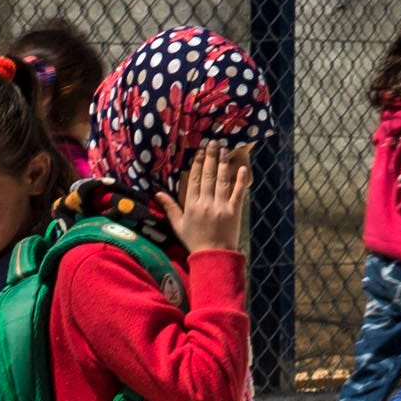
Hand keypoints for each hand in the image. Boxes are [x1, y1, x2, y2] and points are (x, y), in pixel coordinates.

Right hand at [174, 138, 253, 258]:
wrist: (213, 256)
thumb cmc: (194, 241)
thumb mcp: (178, 225)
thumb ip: (170, 207)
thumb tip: (157, 193)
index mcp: (191, 206)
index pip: (193, 180)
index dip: (197, 164)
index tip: (200, 152)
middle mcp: (205, 203)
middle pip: (208, 176)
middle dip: (211, 158)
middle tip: (214, 143)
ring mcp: (221, 207)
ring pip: (222, 181)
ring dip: (223, 164)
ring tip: (225, 150)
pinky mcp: (234, 211)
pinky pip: (238, 193)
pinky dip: (241, 180)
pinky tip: (242, 168)